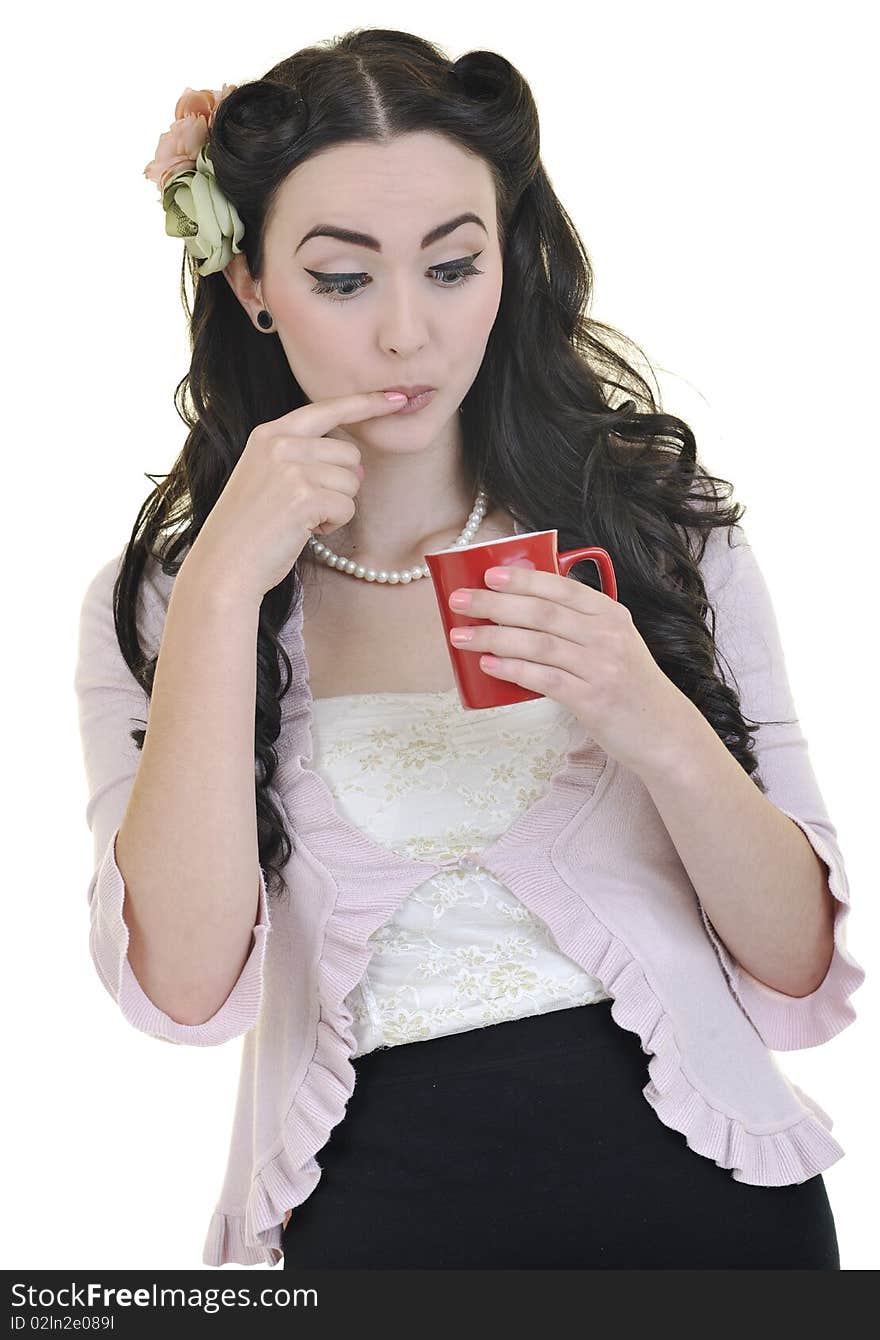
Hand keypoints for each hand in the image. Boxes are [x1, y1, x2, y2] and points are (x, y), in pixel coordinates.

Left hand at [447, 564, 699, 777]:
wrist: (664, 734)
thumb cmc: (629, 688)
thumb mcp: (614, 645)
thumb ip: (579, 627)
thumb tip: (520, 612)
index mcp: (611, 615)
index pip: (561, 588)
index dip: (523, 579)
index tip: (488, 575)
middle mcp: (607, 636)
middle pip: (542, 612)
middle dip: (495, 603)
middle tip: (460, 601)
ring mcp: (601, 667)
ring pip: (538, 643)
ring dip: (494, 637)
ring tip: (461, 636)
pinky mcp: (592, 699)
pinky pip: (544, 679)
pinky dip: (513, 669)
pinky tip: (488, 665)